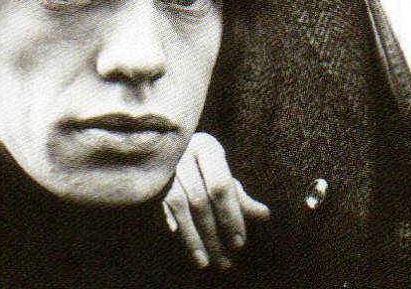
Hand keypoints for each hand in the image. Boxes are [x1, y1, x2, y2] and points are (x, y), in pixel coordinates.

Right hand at [163, 132, 270, 269]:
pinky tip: (173, 237)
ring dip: (192, 238)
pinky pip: (156, 205)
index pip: (222, 187)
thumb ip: (241, 199)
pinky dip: (165, 221)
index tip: (239, 244)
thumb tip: (265, 216)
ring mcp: (163, 166)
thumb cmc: (200, 169)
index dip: (231, 216)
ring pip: (179, 206)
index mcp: (207, 148)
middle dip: (213, 235)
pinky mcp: (146, 179)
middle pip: (201, 200)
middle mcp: (184, 153)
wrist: (162, 152)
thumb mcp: (222, 178)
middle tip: (224, 261)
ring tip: (204, 262)